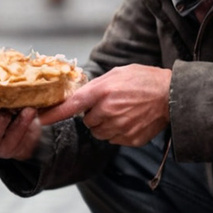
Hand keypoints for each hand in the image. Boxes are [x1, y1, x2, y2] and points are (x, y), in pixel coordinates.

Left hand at [39, 64, 171, 146]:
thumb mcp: (117, 74)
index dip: (53, 114)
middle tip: (112, 104)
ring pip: (99, 132)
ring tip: (123, 111)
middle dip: (95, 115)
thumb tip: (78, 97)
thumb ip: (95, 86)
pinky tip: (131, 120)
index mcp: (102, 92)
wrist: (173, 96)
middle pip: (88, 121)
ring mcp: (119, 127)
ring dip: (106, 124)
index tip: (39, 119)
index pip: (71, 106)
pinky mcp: (129, 139)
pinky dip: (118, 131)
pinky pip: (114, 139)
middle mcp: (108, 111)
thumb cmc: (144, 80)